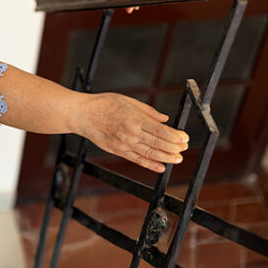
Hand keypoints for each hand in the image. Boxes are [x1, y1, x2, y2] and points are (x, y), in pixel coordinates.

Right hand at [73, 93, 188, 172]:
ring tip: (178, 158)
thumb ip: (148, 111)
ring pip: (150, 153)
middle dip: (175, 147)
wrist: (83, 115)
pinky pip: (137, 160)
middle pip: (158, 143)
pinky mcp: (118, 151)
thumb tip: (165, 119)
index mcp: (135, 118)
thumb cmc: (104, 104)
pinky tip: (161, 167)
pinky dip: (150, 165)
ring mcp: (124, 144)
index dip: (176, 136)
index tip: (185, 138)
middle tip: (184, 147)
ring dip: (167, 157)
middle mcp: (131, 133)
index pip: (161, 131)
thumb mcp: (128, 100)